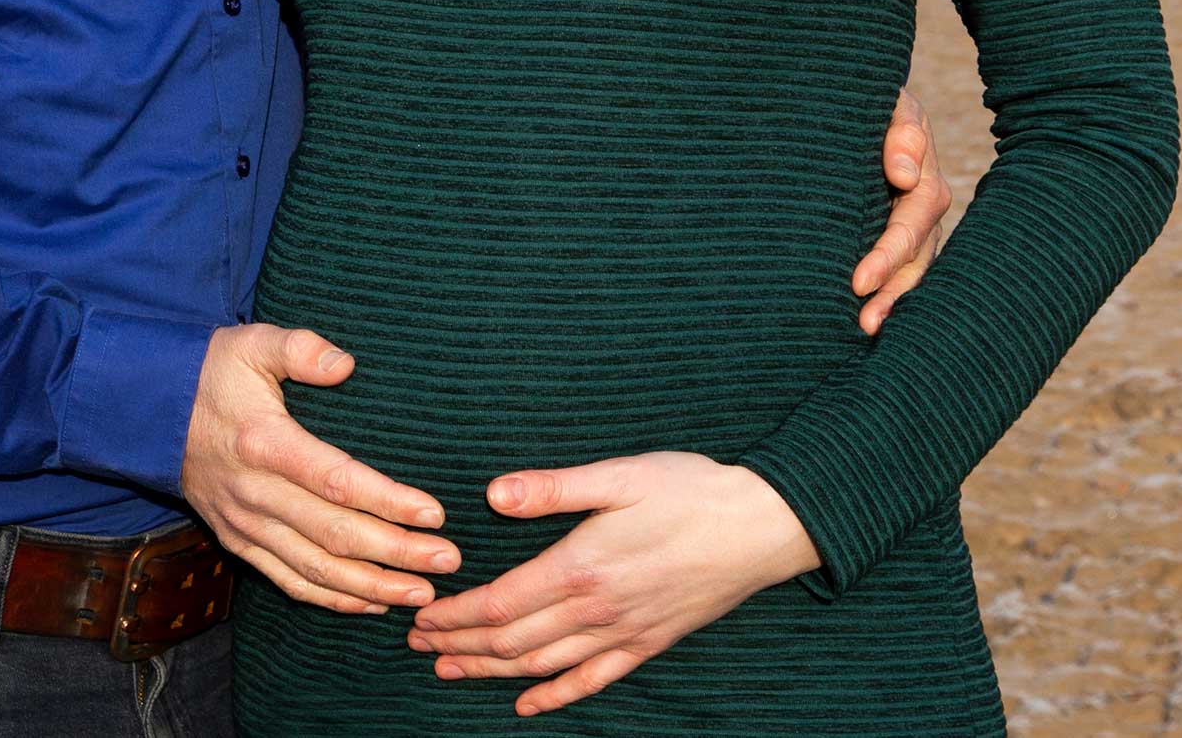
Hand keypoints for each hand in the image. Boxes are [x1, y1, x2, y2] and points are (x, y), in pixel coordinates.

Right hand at [180, 323, 458, 613]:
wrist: (150, 411)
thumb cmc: (212, 372)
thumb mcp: (253, 343)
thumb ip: (300, 348)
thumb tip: (346, 364)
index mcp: (266, 442)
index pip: (337, 481)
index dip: (388, 501)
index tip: (434, 513)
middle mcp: (256, 493)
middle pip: (336, 535)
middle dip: (397, 553)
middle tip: (448, 559)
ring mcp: (245, 525)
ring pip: (316, 570)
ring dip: (372, 587)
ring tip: (423, 593)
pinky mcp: (239, 542)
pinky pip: (289, 581)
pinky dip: (332, 600)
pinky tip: (370, 604)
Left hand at [408, 452, 815, 713]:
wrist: (761, 526)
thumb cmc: (689, 489)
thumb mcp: (619, 474)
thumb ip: (552, 488)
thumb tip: (492, 495)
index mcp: (581, 566)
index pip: (501, 605)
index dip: (456, 616)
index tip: (422, 618)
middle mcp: (597, 610)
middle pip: (514, 642)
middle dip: (462, 646)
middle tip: (420, 645)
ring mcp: (624, 633)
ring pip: (545, 666)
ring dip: (493, 673)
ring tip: (452, 672)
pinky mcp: (649, 644)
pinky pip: (592, 681)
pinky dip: (556, 697)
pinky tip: (530, 707)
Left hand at [851, 83, 952, 333]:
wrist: (862, 102)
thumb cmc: (873, 101)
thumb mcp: (890, 103)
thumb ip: (901, 128)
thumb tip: (902, 174)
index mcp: (924, 178)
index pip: (912, 224)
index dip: (888, 254)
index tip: (858, 281)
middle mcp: (924, 207)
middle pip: (916, 258)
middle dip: (892, 291)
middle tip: (864, 321)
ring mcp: (913, 224)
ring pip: (912, 270)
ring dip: (893, 302)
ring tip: (866, 329)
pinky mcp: (896, 233)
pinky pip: (901, 269)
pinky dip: (889, 294)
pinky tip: (868, 321)